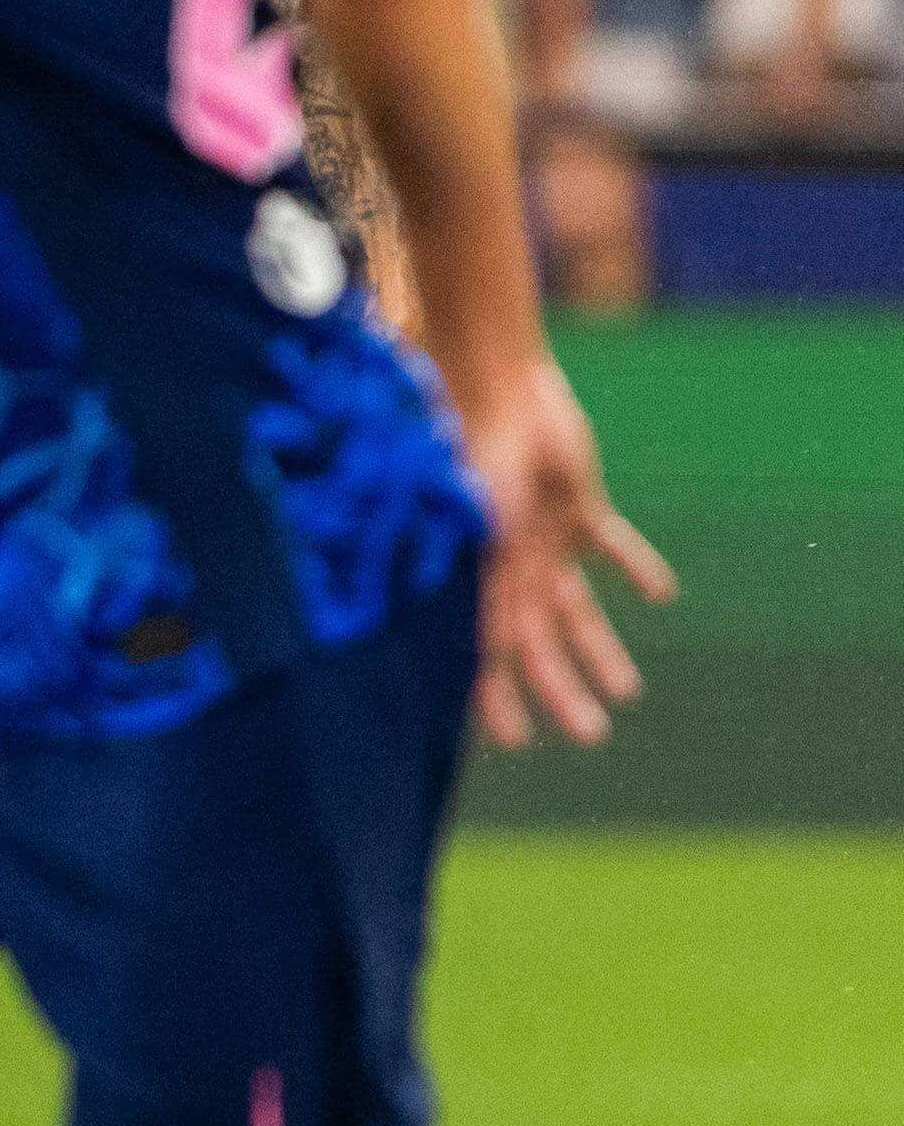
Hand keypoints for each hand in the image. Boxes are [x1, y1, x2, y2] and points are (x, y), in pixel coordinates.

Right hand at [445, 352, 672, 751]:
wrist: (492, 384)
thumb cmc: (465, 450)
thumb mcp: (466, 524)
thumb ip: (473, 578)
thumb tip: (478, 647)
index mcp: (473, 576)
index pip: (485, 651)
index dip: (496, 698)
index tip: (512, 742)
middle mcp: (507, 564)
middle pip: (538, 642)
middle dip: (562, 689)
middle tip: (592, 736)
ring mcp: (542, 536)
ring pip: (574, 607)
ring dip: (599, 649)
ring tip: (626, 692)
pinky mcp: (576, 503)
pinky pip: (609, 544)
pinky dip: (634, 568)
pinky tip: (660, 596)